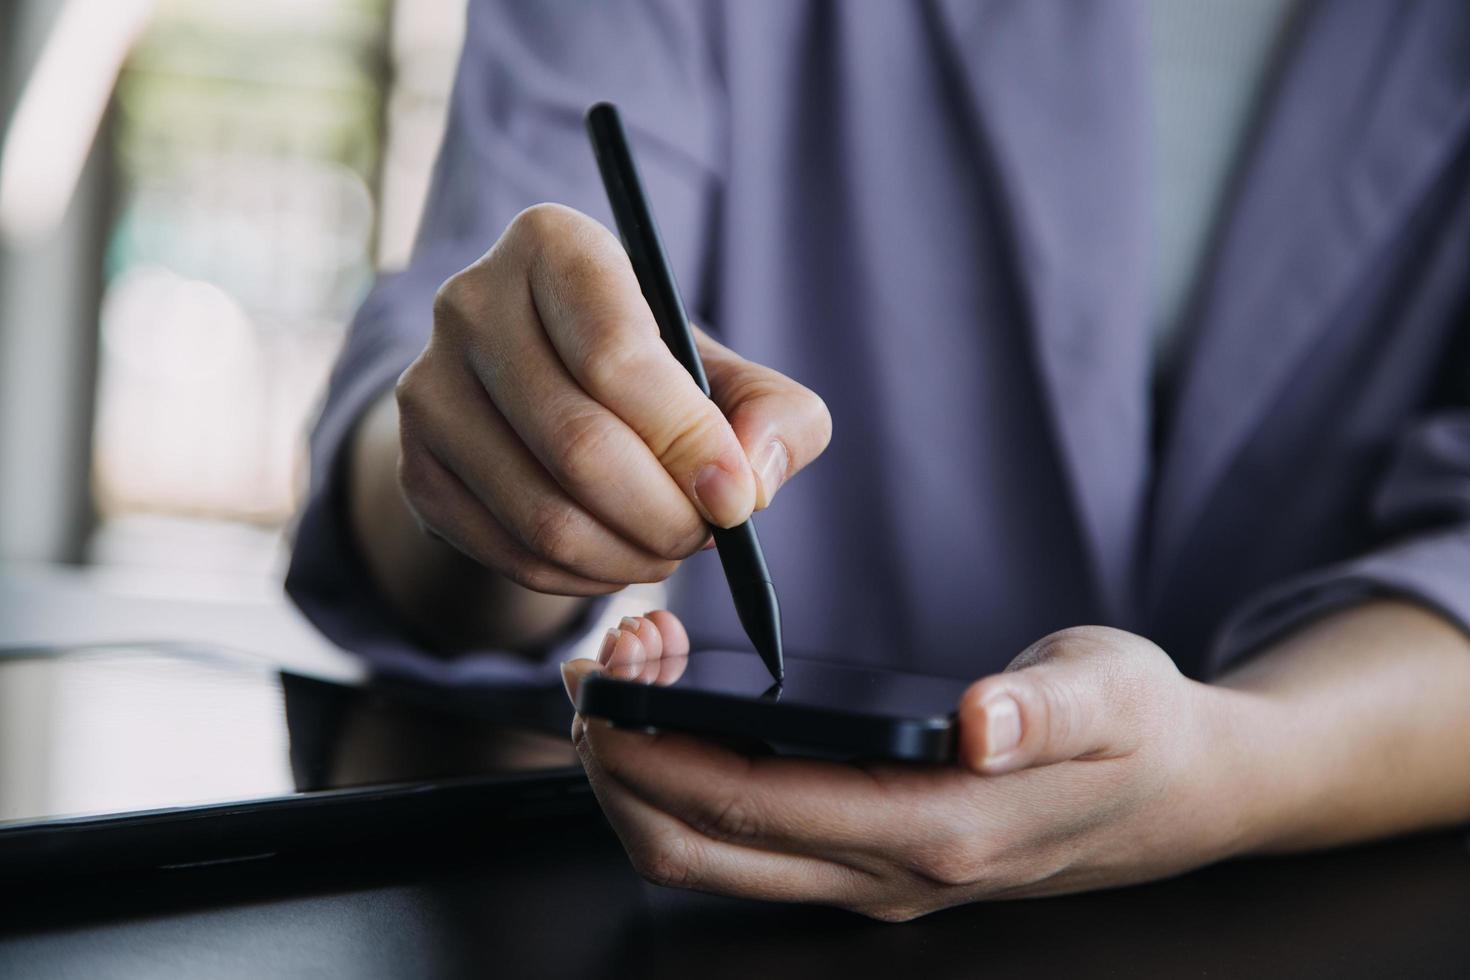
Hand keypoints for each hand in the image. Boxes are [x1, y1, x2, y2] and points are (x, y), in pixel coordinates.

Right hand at [394, 203, 830, 596]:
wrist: (543, 399)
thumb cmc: (654, 379)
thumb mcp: (730, 375)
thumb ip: (777, 415)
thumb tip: (752, 479)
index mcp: (552, 245)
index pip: (615, 354)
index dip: (685, 439)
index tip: (735, 496)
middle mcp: (469, 302)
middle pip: (578, 443)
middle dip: (665, 513)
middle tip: (708, 532)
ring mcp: (428, 390)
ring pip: (542, 513)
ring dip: (628, 555)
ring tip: (670, 546)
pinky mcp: (416, 471)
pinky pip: (510, 553)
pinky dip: (582, 577)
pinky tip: (617, 557)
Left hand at [562, 615, 1251, 920]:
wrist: (1183, 795)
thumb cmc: (1141, 731)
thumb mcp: (1112, 692)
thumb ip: (1046, 707)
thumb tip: (982, 722)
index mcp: (935, 827)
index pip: (748, 806)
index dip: (653, 750)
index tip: (602, 685)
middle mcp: (888, 872)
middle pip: (698, 850)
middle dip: (616, 771)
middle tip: (589, 679)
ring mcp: (873, 878)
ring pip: (708, 860)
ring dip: (640, 786)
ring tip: (620, 693)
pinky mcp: (870, 861)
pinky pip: (744, 848)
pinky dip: (685, 794)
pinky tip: (679, 726)